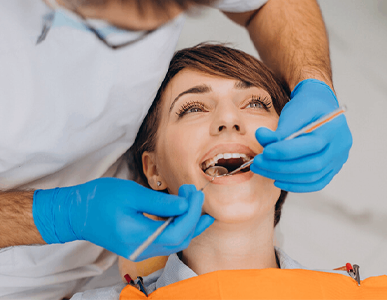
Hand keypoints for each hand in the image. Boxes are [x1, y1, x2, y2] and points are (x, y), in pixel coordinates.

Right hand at [33, 179, 213, 260]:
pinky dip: (178, 228)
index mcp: (137, 236)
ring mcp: (140, 250)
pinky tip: (183, 214)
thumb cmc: (100, 199)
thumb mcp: (131, 193)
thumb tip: (186, 204)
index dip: (192, 213)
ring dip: (189, 224)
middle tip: (195, 194)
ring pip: (174, 243)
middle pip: (179, 240)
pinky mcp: (139, 246)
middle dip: (194, 218)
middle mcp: (141, 249)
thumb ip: (160, 202)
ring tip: (197, 205)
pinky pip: (165, 241)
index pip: (177, 231)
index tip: (195, 193)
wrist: (77, 213)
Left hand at [252, 79, 351, 192]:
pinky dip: (295, 185)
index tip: (265, 151)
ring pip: (312, 177)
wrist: (320, 107)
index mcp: (333, 128)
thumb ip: (279, 128)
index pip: (311, 145)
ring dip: (283, 176)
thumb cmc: (306, 107)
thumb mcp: (293, 111)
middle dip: (280, 167)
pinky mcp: (332, 169)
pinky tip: (277, 180)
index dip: (286, 151)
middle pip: (312, 165)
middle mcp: (340, 146)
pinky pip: (315, 183)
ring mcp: (338, 160)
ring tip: (261, 169)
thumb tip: (261, 136)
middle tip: (258, 163)